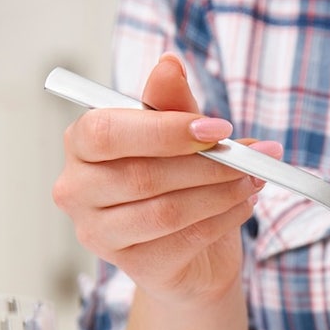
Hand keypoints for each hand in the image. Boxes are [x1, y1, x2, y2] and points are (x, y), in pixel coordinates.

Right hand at [52, 54, 281, 305]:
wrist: (196, 255)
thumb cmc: (182, 185)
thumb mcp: (183, 139)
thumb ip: (172, 105)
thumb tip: (169, 64)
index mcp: (81, 145)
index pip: (107, 131)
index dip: (165, 129)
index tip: (219, 128)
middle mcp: (76, 190)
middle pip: (142, 175)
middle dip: (208, 164)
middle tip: (252, 157)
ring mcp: (98, 234)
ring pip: (167, 210)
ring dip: (221, 192)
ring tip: (253, 179)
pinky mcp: (132, 266)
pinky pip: (186, 238)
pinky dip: (224, 217)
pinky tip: (244, 204)